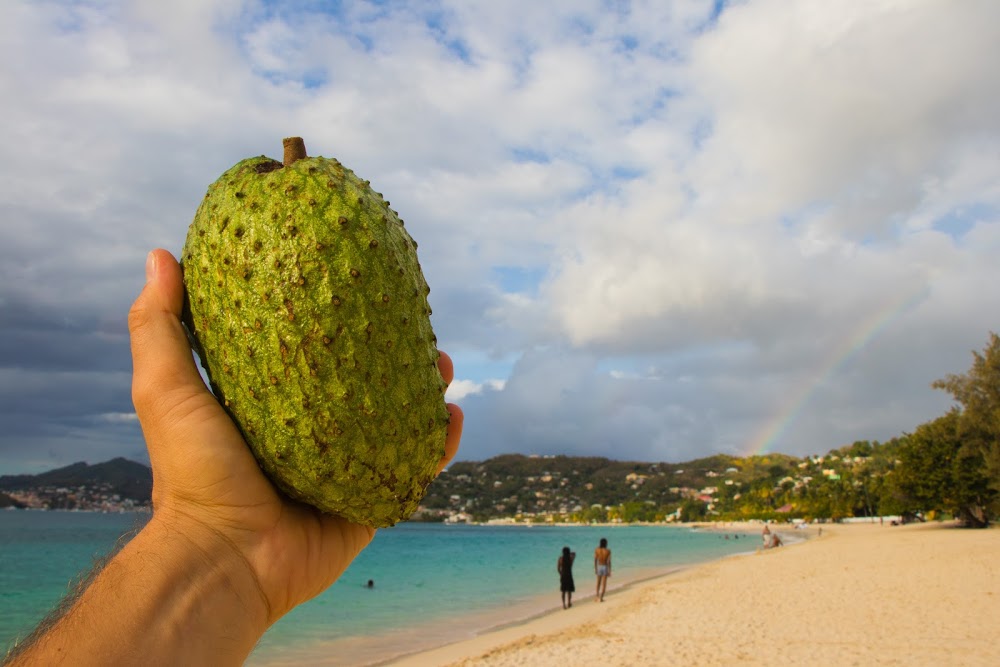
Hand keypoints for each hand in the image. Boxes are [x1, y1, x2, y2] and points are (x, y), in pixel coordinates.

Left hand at [129, 248, 462, 623]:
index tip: (360, 288)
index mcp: (273, 408)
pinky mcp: (370, 504)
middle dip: (394, 353)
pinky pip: (414, 470)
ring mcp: (345, 471)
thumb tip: (160, 255)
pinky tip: (453, 417)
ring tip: (442, 365)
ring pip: (399, 422)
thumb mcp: (166, 391)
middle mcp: (313, 435)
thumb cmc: (192, 475)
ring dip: (426, 393)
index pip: (314, 355)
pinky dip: (438, 445)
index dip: (339, 323)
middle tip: (415, 325)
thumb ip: (159, 327)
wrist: (224, 559)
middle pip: (365, 383)